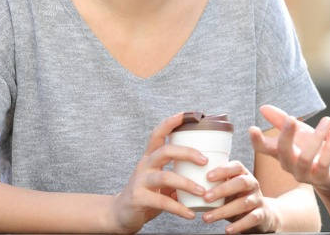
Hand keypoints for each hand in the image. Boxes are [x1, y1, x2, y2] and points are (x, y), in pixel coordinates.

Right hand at [108, 113, 208, 232]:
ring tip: (202, 192)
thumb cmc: (148, 193)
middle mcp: (144, 165)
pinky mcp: (138, 198)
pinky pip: (162, 202)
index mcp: (150, 157)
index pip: (159, 133)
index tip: (189, 114)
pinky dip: (179, 208)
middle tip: (205, 161)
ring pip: (164, 177)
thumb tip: (208, 169)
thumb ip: (178, 172)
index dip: (172, 122)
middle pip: (165, 151)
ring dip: (187, 184)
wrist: (121, 214)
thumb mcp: (161, 179)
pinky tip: (190, 214)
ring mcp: (140, 181)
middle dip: (187, 153)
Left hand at [200, 161, 276, 232]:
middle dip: (222, 189)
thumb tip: (181, 190)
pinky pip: (251, 219)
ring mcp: (258, 199)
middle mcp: (252, 184)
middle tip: (205, 197)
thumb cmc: (237, 198)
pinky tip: (227, 230)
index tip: (207, 176)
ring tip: (206, 218)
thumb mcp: (228, 189)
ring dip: (223, 211)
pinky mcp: (262, 214)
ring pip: (243, 203)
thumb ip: (212, 186)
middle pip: (241, 182)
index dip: (222, 170)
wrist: (263, 214)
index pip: (236, 166)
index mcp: (243, 174)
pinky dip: (239, 225)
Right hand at [249, 105, 329, 193]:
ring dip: (316, 137)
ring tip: (327, 120)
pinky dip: (329, 147)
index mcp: (280, 153)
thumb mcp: (298, 132)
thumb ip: (281, 121)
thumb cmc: (310, 150)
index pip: (263, 149)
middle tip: (291, 118)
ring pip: (305, 158)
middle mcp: (289, 165)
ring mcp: (304, 174)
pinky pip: (323, 164)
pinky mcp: (321, 178)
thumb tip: (262, 108)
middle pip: (282, 152)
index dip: (256, 141)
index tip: (252, 128)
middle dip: (286, 135)